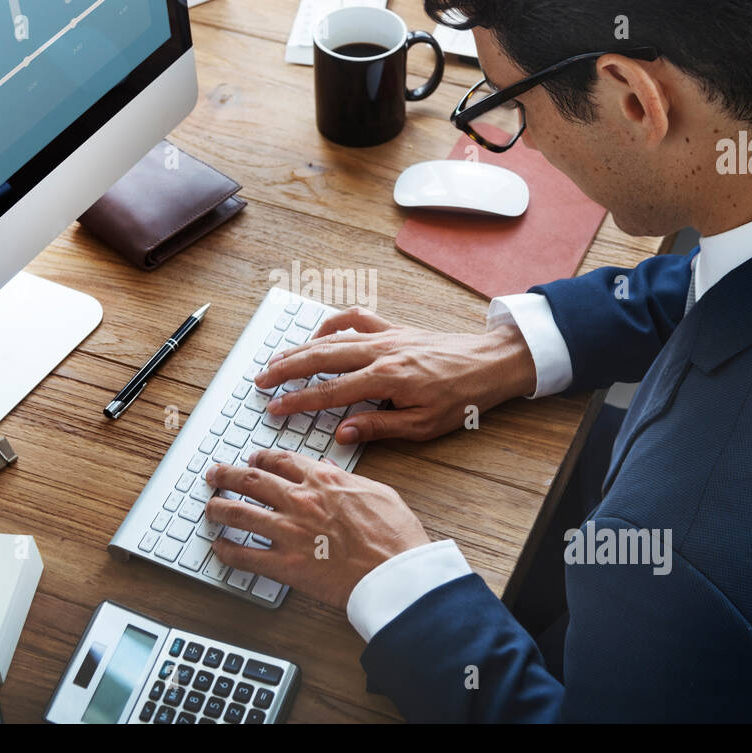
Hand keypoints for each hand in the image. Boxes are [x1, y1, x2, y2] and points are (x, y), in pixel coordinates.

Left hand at [204, 449, 429, 608]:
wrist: (397, 574)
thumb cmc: (395, 537)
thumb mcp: (378, 492)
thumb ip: (348, 479)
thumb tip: (329, 468)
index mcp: (324, 481)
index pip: (281, 461)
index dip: (260, 458)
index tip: (252, 459)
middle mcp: (301, 501)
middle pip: (252, 480)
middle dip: (227, 475)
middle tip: (215, 474)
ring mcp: (290, 532)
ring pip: (240, 513)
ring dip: (219, 508)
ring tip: (210, 507)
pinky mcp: (286, 566)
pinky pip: (246, 556)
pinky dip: (227, 551)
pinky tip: (219, 548)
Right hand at [254, 307, 535, 443]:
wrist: (491, 363)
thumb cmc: (462, 398)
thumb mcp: (422, 425)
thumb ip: (379, 427)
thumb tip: (342, 433)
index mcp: (386, 378)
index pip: (329, 391)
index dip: (297, 400)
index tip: (274, 407)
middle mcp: (381, 351)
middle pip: (321, 358)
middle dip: (286, 369)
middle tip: (260, 380)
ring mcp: (387, 335)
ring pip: (332, 338)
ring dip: (300, 348)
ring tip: (275, 360)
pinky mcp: (395, 328)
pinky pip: (356, 319)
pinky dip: (332, 324)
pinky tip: (318, 334)